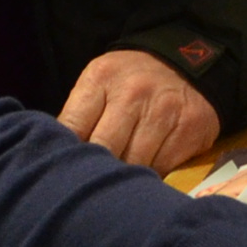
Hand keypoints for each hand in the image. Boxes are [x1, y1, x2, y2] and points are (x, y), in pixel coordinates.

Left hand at [56, 49, 222, 172]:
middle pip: (104, 149)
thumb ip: (78, 117)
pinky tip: (148, 169)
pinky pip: (163, 167)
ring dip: (126, 176)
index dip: (67, 154)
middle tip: (93, 182)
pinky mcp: (190, 128)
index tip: (66, 170)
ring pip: (134, 163)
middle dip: (97, 170)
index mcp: (101, 78)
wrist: (187, 64)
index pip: (72, 128)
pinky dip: (152, 175)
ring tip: (121, 179)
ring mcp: (164, 110)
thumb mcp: (99, 84)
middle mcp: (133, 92)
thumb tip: (56, 159)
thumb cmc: (131, 80)